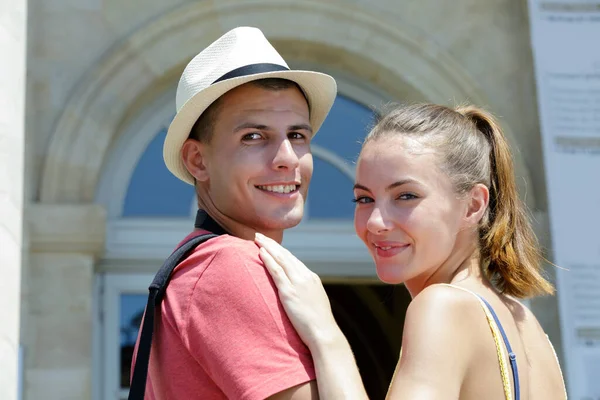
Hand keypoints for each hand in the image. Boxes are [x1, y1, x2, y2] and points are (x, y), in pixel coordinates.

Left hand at [254, 233, 341, 349]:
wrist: (324, 334)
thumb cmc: (319, 325)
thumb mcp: (314, 303)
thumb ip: (305, 294)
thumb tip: (297, 294)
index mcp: (312, 278)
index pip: (293, 260)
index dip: (280, 251)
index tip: (270, 244)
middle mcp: (305, 277)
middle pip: (285, 255)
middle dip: (272, 244)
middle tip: (260, 235)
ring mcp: (298, 283)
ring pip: (280, 259)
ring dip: (268, 247)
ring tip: (256, 239)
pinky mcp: (289, 292)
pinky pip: (276, 272)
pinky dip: (268, 260)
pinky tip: (260, 252)